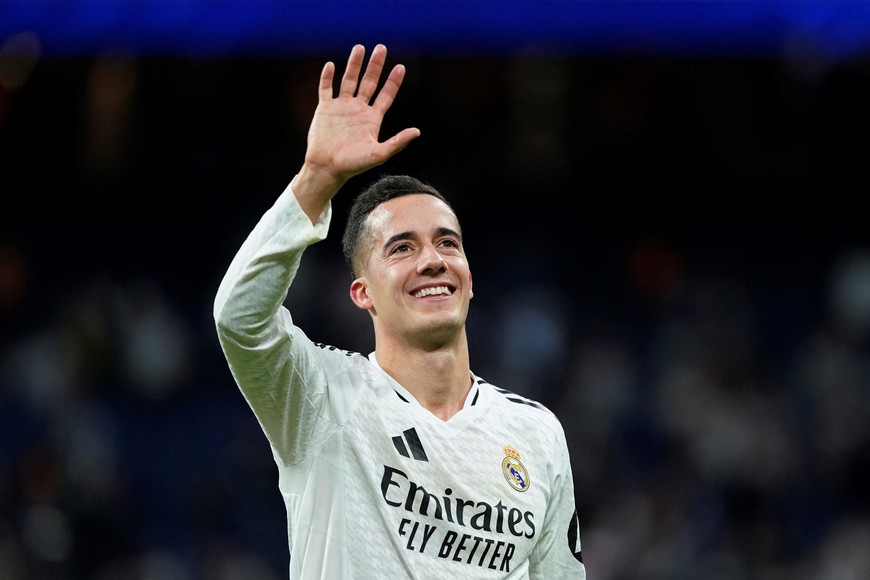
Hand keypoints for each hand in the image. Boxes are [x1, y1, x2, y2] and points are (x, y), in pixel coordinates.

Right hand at [299, 44, 419, 200]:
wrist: (327, 168)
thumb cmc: (353, 165)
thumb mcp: (379, 154)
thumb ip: (397, 142)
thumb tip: (417, 132)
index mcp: (372, 119)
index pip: (386, 95)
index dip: (393, 81)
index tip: (401, 66)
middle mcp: (358, 110)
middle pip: (369, 82)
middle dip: (375, 65)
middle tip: (381, 48)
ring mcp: (341, 108)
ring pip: (349, 80)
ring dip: (354, 64)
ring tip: (359, 47)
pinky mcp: (325, 109)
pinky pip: (326, 89)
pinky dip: (327, 77)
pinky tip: (331, 64)